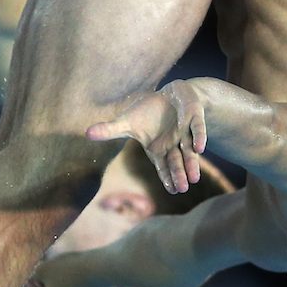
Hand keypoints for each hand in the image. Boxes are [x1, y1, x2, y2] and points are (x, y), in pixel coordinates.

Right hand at [87, 80, 206, 193]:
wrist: (170, 95)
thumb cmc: (147, 113)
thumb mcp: (127, 121)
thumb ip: (111, 130)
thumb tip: (86, 133)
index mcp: (158, 149)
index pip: (162, 167)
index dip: (166, 178)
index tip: (172, 191)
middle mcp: (173, 145)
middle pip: (176, 161)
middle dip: (179, 174)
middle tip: (182, 188)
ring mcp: (184, 133)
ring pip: (189, 151)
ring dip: (191, 164)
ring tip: (194, 179)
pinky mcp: (194, 118)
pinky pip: (198, 128)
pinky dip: (199, 137)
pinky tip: (200, 148)